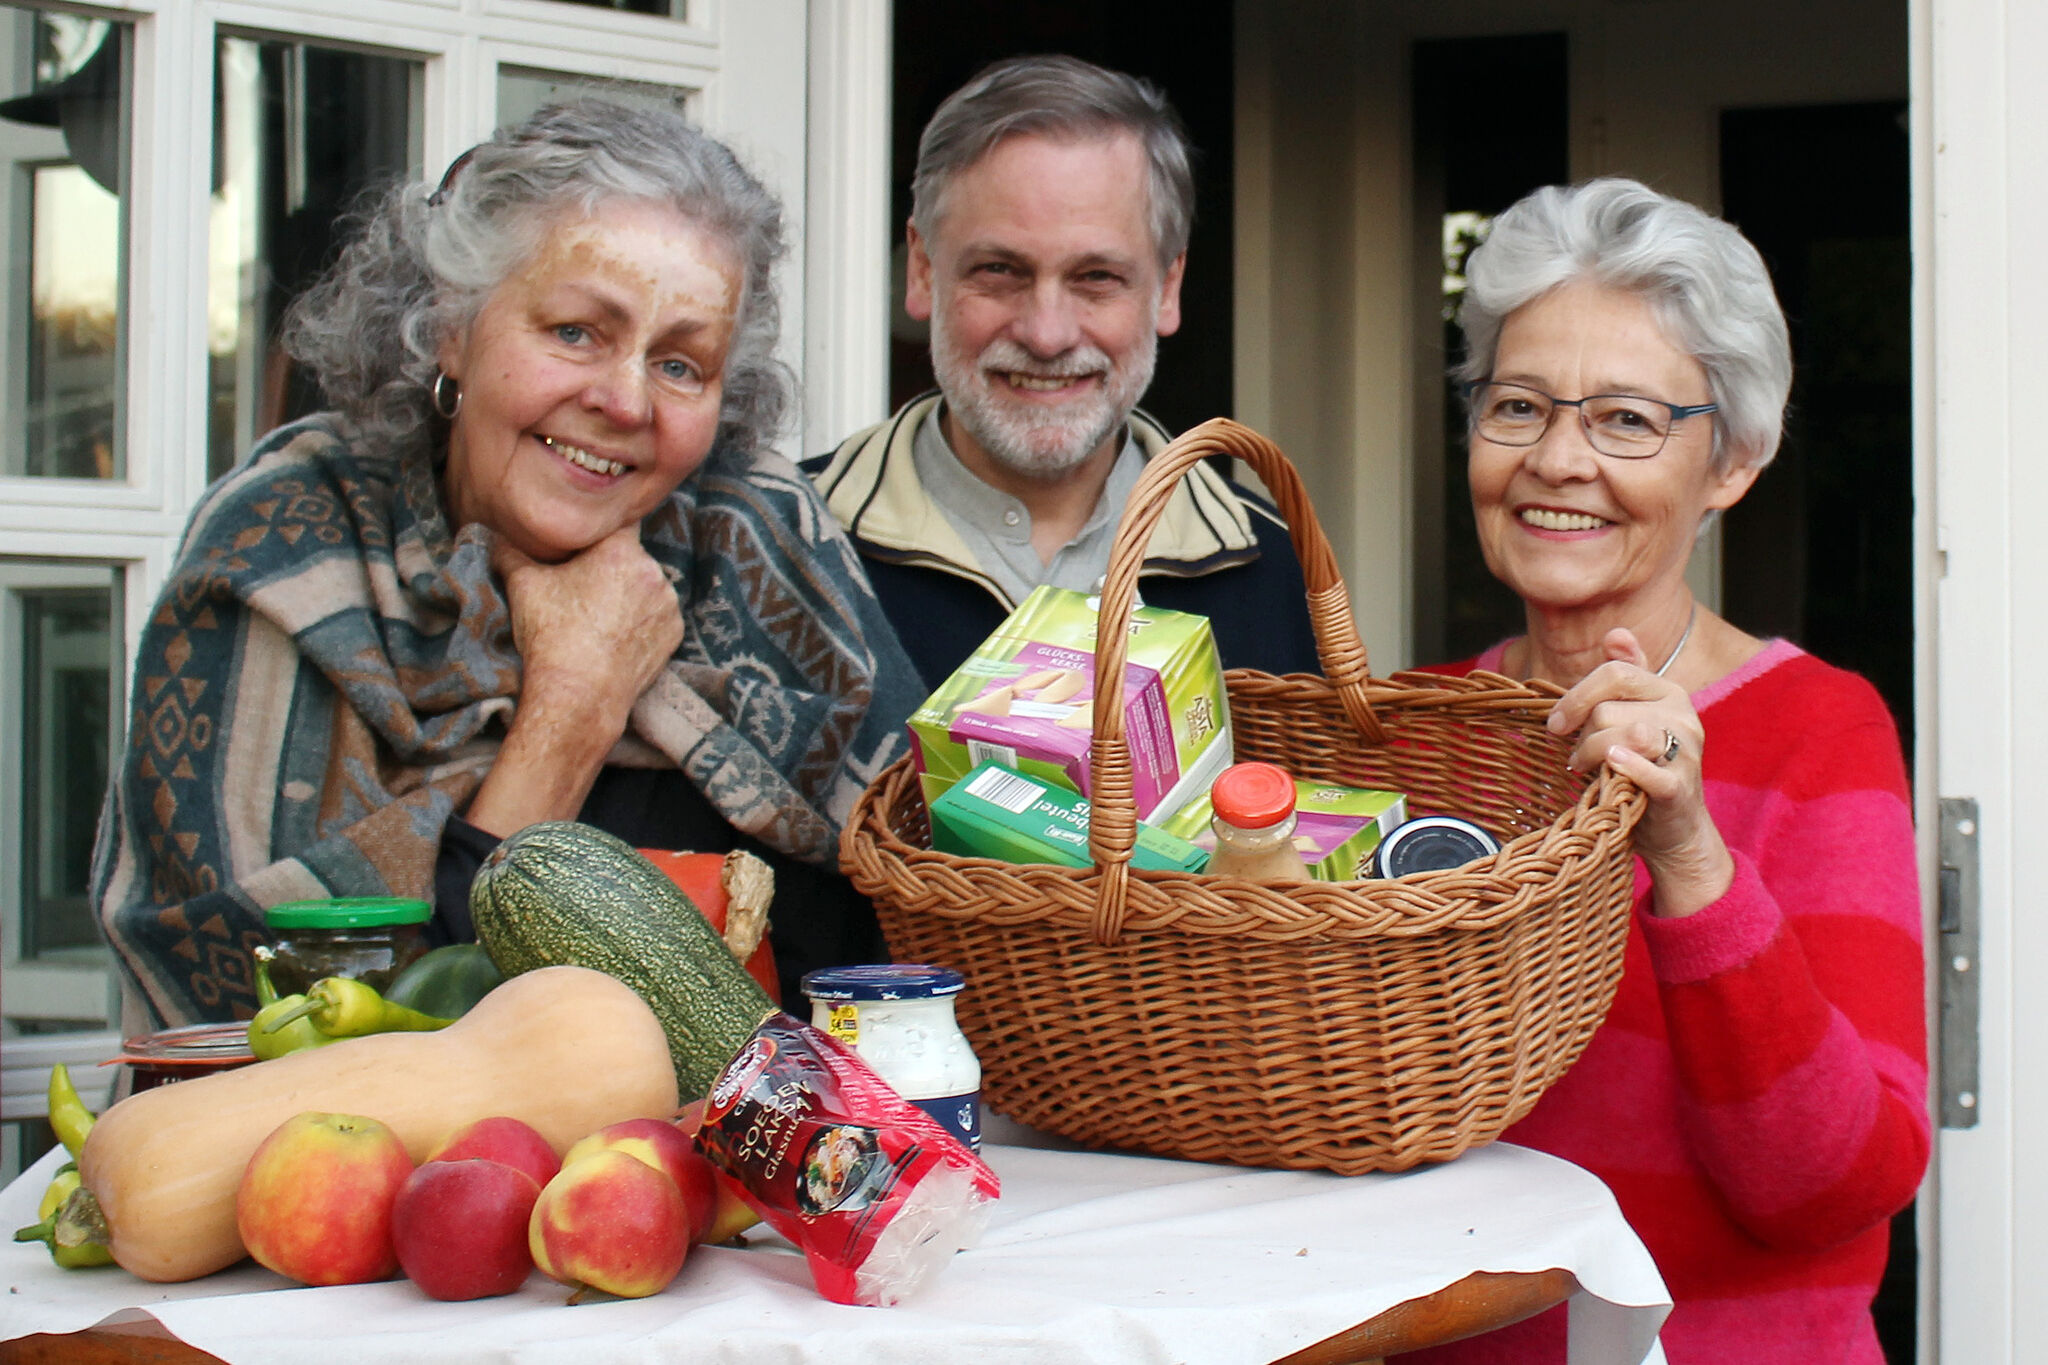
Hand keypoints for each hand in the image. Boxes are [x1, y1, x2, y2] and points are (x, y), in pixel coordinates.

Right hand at [461, 525, 684, 837]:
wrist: (578, 696)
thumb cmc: (550, 636)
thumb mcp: (522, 584)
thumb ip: (510, 550)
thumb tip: (492, 534)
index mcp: (622, 549)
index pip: (616, 521)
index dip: (598, 530)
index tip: (584, 546)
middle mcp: (655, 572)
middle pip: (630, 556)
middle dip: (609, 566)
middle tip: (581, 589)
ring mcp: (669, 605)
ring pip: (645, 586)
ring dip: (628, 594)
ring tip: (596, 618)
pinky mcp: (675, 634)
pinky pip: (656, 616)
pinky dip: (641, 621)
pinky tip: (613, 635)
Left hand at [1546, 628, 1732, 916]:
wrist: (1675, 829)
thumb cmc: (1643, 768)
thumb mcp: (1636, 716)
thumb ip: (1628, 675)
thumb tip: (1617, 632)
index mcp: (1669, 692)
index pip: (1615, 672)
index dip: (1576, 695)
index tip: (1555, 723)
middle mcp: (1683, 714)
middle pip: (1608, 708)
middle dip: (1582, 734)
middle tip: (1577, 757)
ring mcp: (1686, 750)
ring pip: (1619, 734)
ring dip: (1590, 755)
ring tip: (1586, 770)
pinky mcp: (1681, 787)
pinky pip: (1648, 770)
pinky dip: (1625, 768)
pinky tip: (1612, 770)